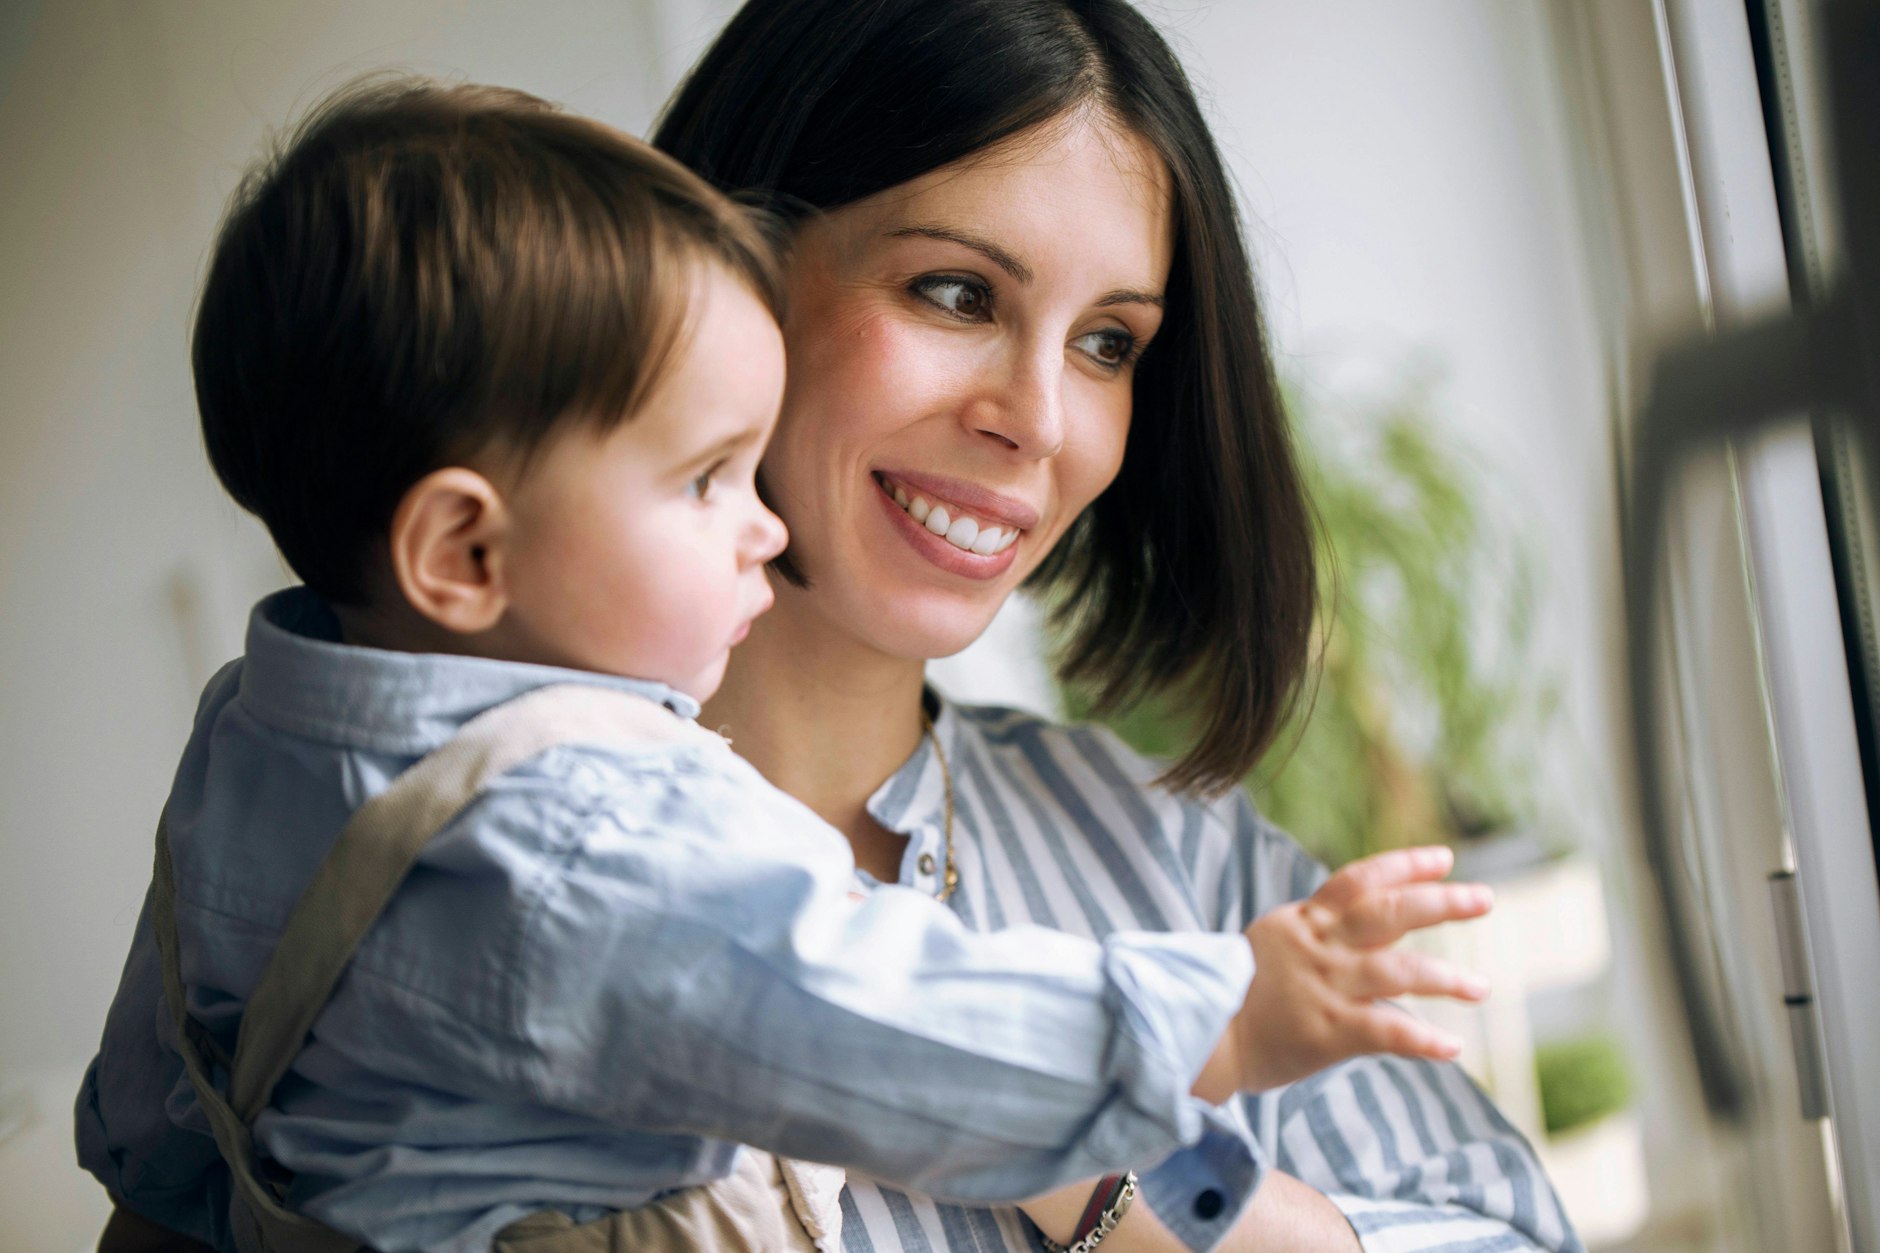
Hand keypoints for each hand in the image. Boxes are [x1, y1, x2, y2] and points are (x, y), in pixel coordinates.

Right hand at [1226, 845, 1490, 1093]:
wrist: (1199, 1035)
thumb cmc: (1233, 993)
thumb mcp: (1270, 942)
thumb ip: (1315, 932)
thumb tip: (1363, 925)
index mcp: (1303, 921)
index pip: (1359, 880)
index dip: (1405, 866)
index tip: (1444, 859)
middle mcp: (1318, 947)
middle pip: (1388, 913)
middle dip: (1441, 902)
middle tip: (1484, 898)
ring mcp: (1325, 987)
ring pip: (1398, 971)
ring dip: (1446, 978)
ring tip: (1481, 987)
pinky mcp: (1327, 1031)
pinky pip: (1387, 1031)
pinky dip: (1423, 1040)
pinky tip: (1452, 1046)